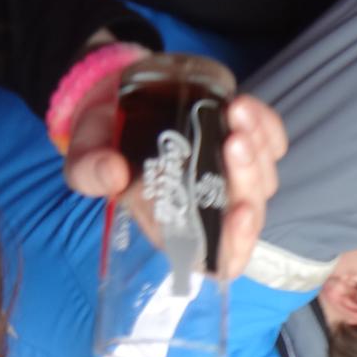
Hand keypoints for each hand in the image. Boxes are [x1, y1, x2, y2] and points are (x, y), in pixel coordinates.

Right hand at [63, 72, 286, 281]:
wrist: (113, 98)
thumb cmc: (101, 140)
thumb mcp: (84, 155)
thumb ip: (91, 169)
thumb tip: (112, 172)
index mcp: (174, 226)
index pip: (219, 258)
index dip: (237, 245)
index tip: (239, 213)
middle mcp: (207, 207)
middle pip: (248, 212)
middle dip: (249, 180)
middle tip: (233, 142)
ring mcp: (229, 176)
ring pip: (265, 179)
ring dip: (257, 147)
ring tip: (235, 113)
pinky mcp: (242, 142)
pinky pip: (271, 143)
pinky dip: (265, 126)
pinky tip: (243, 107)